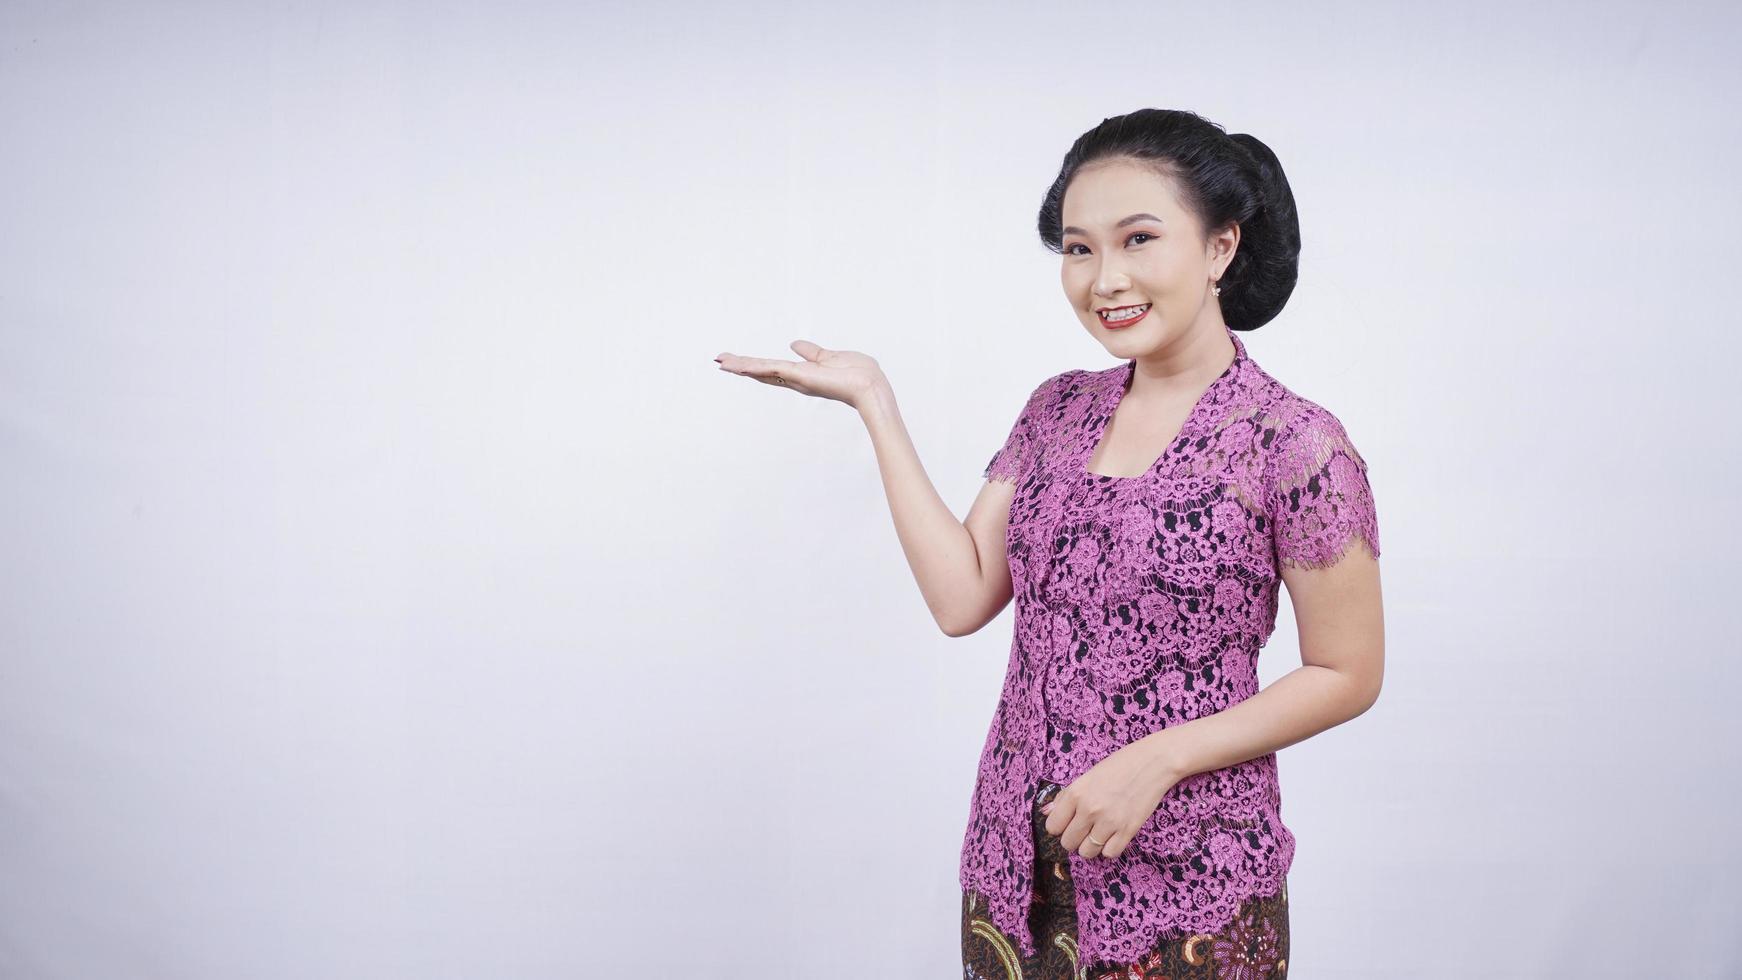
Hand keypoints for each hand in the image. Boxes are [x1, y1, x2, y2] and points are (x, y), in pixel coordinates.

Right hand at [714, 341, 886, 410]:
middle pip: (762, 372)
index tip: (738, 361)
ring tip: (720, 362)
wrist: (870, 387)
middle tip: (719, 361)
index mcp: (804, 374)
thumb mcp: (831, 356)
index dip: (755, 365)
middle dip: (741, 366)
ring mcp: (797, 379)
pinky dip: (755, 367)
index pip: (774, 369)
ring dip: (740, 366)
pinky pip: (772, 369)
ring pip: (762, 371)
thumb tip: (794, 344)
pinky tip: (739, 365)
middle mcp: (796, 379)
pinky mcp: (800, 376)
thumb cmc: (859, 374)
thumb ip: (811, 352)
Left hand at [1041, 738, 1181, 860]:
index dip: (1060, 826)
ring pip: (1086, 852)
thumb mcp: (1088, 776)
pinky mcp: (1128, 830)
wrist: (1154, 762)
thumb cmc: (1120, 764)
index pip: (1053, 826)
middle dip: (1074, 838)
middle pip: (1068, 843)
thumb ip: (1066, 796)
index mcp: (1076, 792)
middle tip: (1085, 828)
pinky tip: (1113, 835)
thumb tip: (1047, 812)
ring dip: (1090, 846)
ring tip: (1099, 833)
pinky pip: (1109, 854)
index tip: (1068, 821)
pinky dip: (1109, 848)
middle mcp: (1089, 809)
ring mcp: (1109, 822)